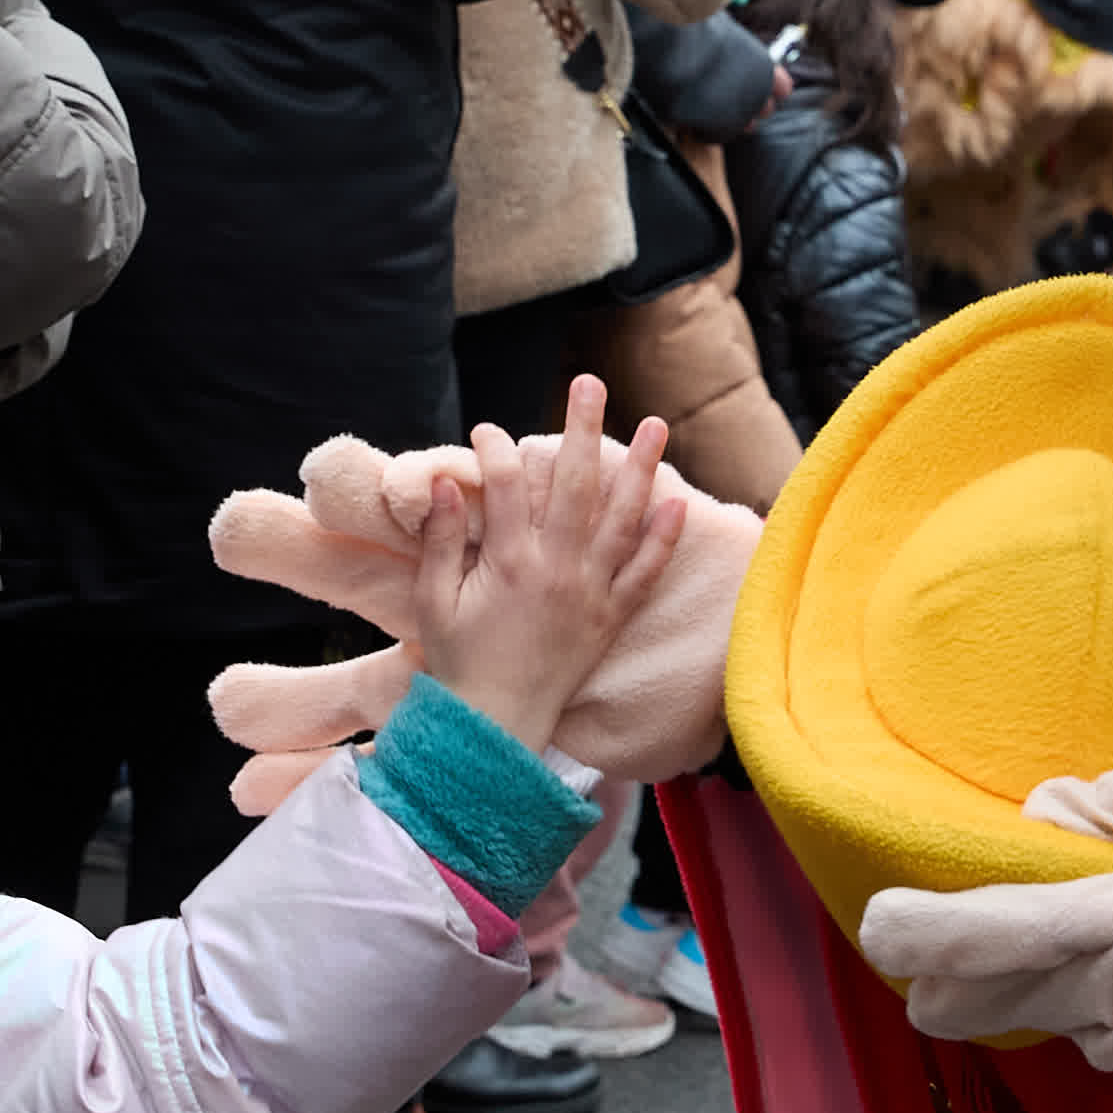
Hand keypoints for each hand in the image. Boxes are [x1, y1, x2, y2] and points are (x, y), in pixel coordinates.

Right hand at [405, 381, 687, 748]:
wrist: (494, 729)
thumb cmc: (459, 663)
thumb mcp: (434, 601)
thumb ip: (442, 541)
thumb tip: (444, 483)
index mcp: (507, 564)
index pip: (506, 485)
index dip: (495, 450)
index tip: (487, 431)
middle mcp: (556, 572)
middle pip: (573, 485)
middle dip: (582, 429)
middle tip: (590, 383)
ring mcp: (590, 594)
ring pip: (621, 520)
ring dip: (640, 469)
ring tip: (657, 423)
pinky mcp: (610, 618)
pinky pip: (644, 573)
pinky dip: (663, 538)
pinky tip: (678, 501)